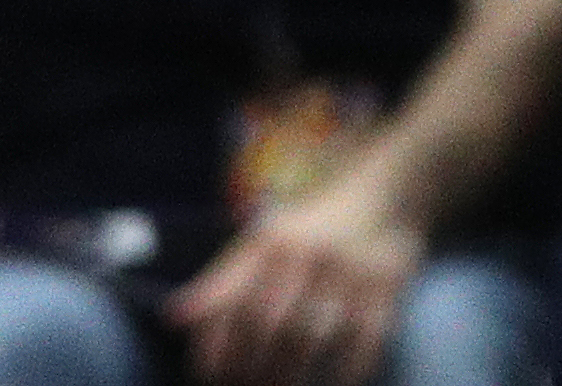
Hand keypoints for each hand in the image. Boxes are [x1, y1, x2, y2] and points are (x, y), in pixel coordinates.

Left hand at [170, 182, 423, 385]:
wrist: (384, 195)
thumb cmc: (312, 230)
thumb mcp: (264, 242)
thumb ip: (223, 281)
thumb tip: (175, 317)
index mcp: (274, 243)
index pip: (237, 307)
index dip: (220, 349)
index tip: (210, 377)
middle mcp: (310, 256)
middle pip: (273, 329)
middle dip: (254, 371)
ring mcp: (351, 274)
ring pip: (314, 341)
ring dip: (292, 379)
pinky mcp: (387, 291)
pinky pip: (363, 346)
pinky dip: (345, 374)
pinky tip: (330, 384)